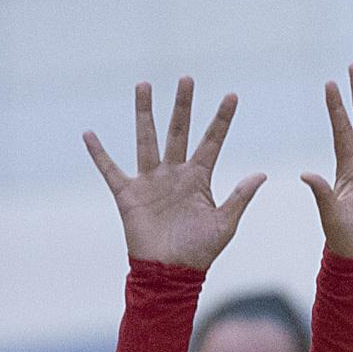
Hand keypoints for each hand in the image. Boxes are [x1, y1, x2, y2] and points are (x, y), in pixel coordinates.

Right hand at [84, 78, 264, 270]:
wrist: (171, 273)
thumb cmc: (200, 251)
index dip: (221, 120)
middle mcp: (174, 174)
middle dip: (183, 106)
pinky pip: (110, 170)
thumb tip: (262, 174)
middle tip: (186, 78)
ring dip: (145, 113)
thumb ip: (240, 197)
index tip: (232, 96)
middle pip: (179, 132)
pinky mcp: (128, 194)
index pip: (212, 142)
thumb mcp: (225, 224)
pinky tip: (89, 134)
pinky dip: (99, 154)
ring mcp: (150, 181)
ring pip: (147, 140)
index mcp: (199, 179)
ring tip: (144, 86)